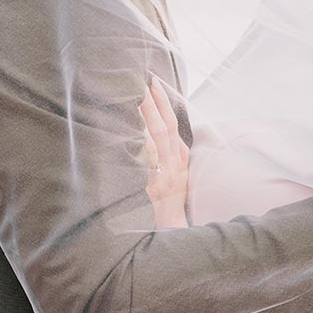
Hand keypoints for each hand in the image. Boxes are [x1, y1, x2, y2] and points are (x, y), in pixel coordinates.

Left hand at [139, 76, 189, 228]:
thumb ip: (177, 152)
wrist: (171, 230)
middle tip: (142, 82)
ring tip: (134, 99)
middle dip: (153, 104)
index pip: (173, 125)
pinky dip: (140, 146)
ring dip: (145, 119)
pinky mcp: (150, 189)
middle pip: (164, 129)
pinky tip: (131, 131)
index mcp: (179, 160)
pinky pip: (145, 163)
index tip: (154, 83)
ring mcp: (161, 177)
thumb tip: (171, 129)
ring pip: (156, 142)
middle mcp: (173, 166)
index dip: (164, 103)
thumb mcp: (181, 175)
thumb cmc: (172, 200)